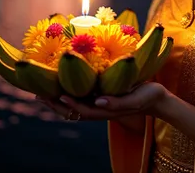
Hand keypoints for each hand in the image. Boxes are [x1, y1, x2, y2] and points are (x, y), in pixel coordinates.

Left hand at [37, 82, 167, 121]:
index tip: (57, 95)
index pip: (83, 110)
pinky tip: (62, 84)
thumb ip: (118, 101)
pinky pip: (82, 97)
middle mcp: (100, 108)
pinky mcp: (103, 96)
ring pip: (74, 105)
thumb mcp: (135, 98)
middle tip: (38, 94)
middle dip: (56, 104)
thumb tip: (98, 100)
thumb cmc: (147, 96)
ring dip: (58, 100)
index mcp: (106, 110)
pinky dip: (69, 93)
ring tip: (43, 91)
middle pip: (73, 110)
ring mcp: (100, 103)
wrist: (156, 98)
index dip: (69, 104)